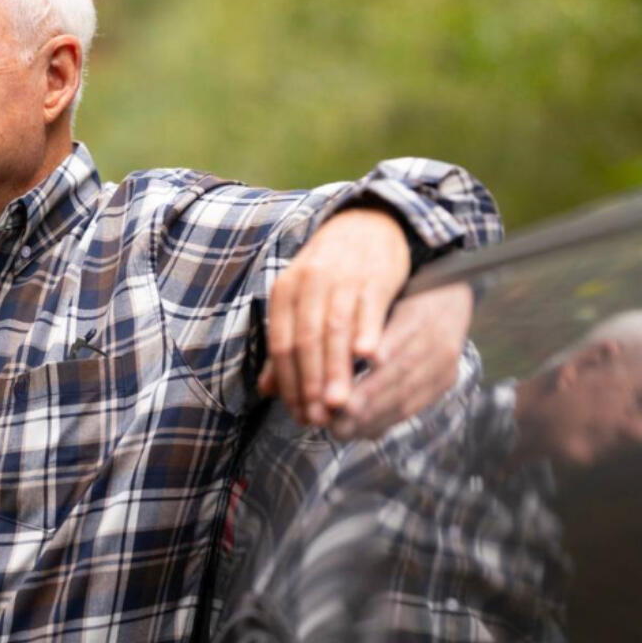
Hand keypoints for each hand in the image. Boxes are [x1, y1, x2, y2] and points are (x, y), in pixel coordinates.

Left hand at [257, 208, 409, 426]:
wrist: (368, 224)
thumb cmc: (331, 273)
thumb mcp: (301, 301)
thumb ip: (287, 344)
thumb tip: (267, 391)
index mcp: (285, 291)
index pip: (281, 344)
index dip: (288, 383)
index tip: (298, 414)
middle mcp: (308, 283)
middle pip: (305, 340)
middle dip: (311, 383)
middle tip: (319, 418)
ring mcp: (341, 277)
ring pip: (334, 329)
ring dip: (336, 369)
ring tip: (340, 404)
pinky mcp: (374, 275)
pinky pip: (368, 307)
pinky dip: (367, 332)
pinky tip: (369, 360)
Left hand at [332, 283, 473, 438]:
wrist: (447, 290)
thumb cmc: (402, 289)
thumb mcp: (383, 293)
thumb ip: (363, 322)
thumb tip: (341, 355)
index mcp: (421, 315)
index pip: (396, 355)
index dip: (372, 381)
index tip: (343, 400)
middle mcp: (439, 342)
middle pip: (402, 381)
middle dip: (366, 405)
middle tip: (334, 421)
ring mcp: (445, 365)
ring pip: (409, 397)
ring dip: (373, 418)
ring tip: (342, 430)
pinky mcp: (445, 381)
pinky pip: (416, 406)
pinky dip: (388, 420)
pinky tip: (364, 431)